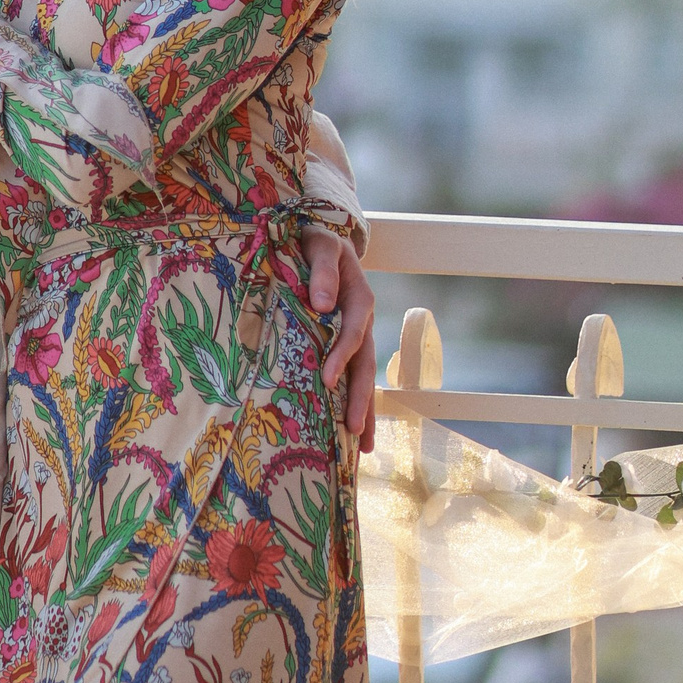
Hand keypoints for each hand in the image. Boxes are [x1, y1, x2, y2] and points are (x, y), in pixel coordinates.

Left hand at [304, 228, 375, 451]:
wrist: (321, 237)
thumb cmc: (317, 240)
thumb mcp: (321, 244)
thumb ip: (324, 269)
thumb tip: (323, 303)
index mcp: (359, 299)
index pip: (352, 333)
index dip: (341, 356)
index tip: (327, 379)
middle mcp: (362, 322)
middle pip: (365, 365)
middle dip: (360, 399)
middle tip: (354, 430)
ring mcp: (356, 336)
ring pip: (364, 378)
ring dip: (364, 410)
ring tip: (362, 446)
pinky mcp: (345, 344)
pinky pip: (353, 376)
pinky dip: (353, 402)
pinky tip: (350, 431)